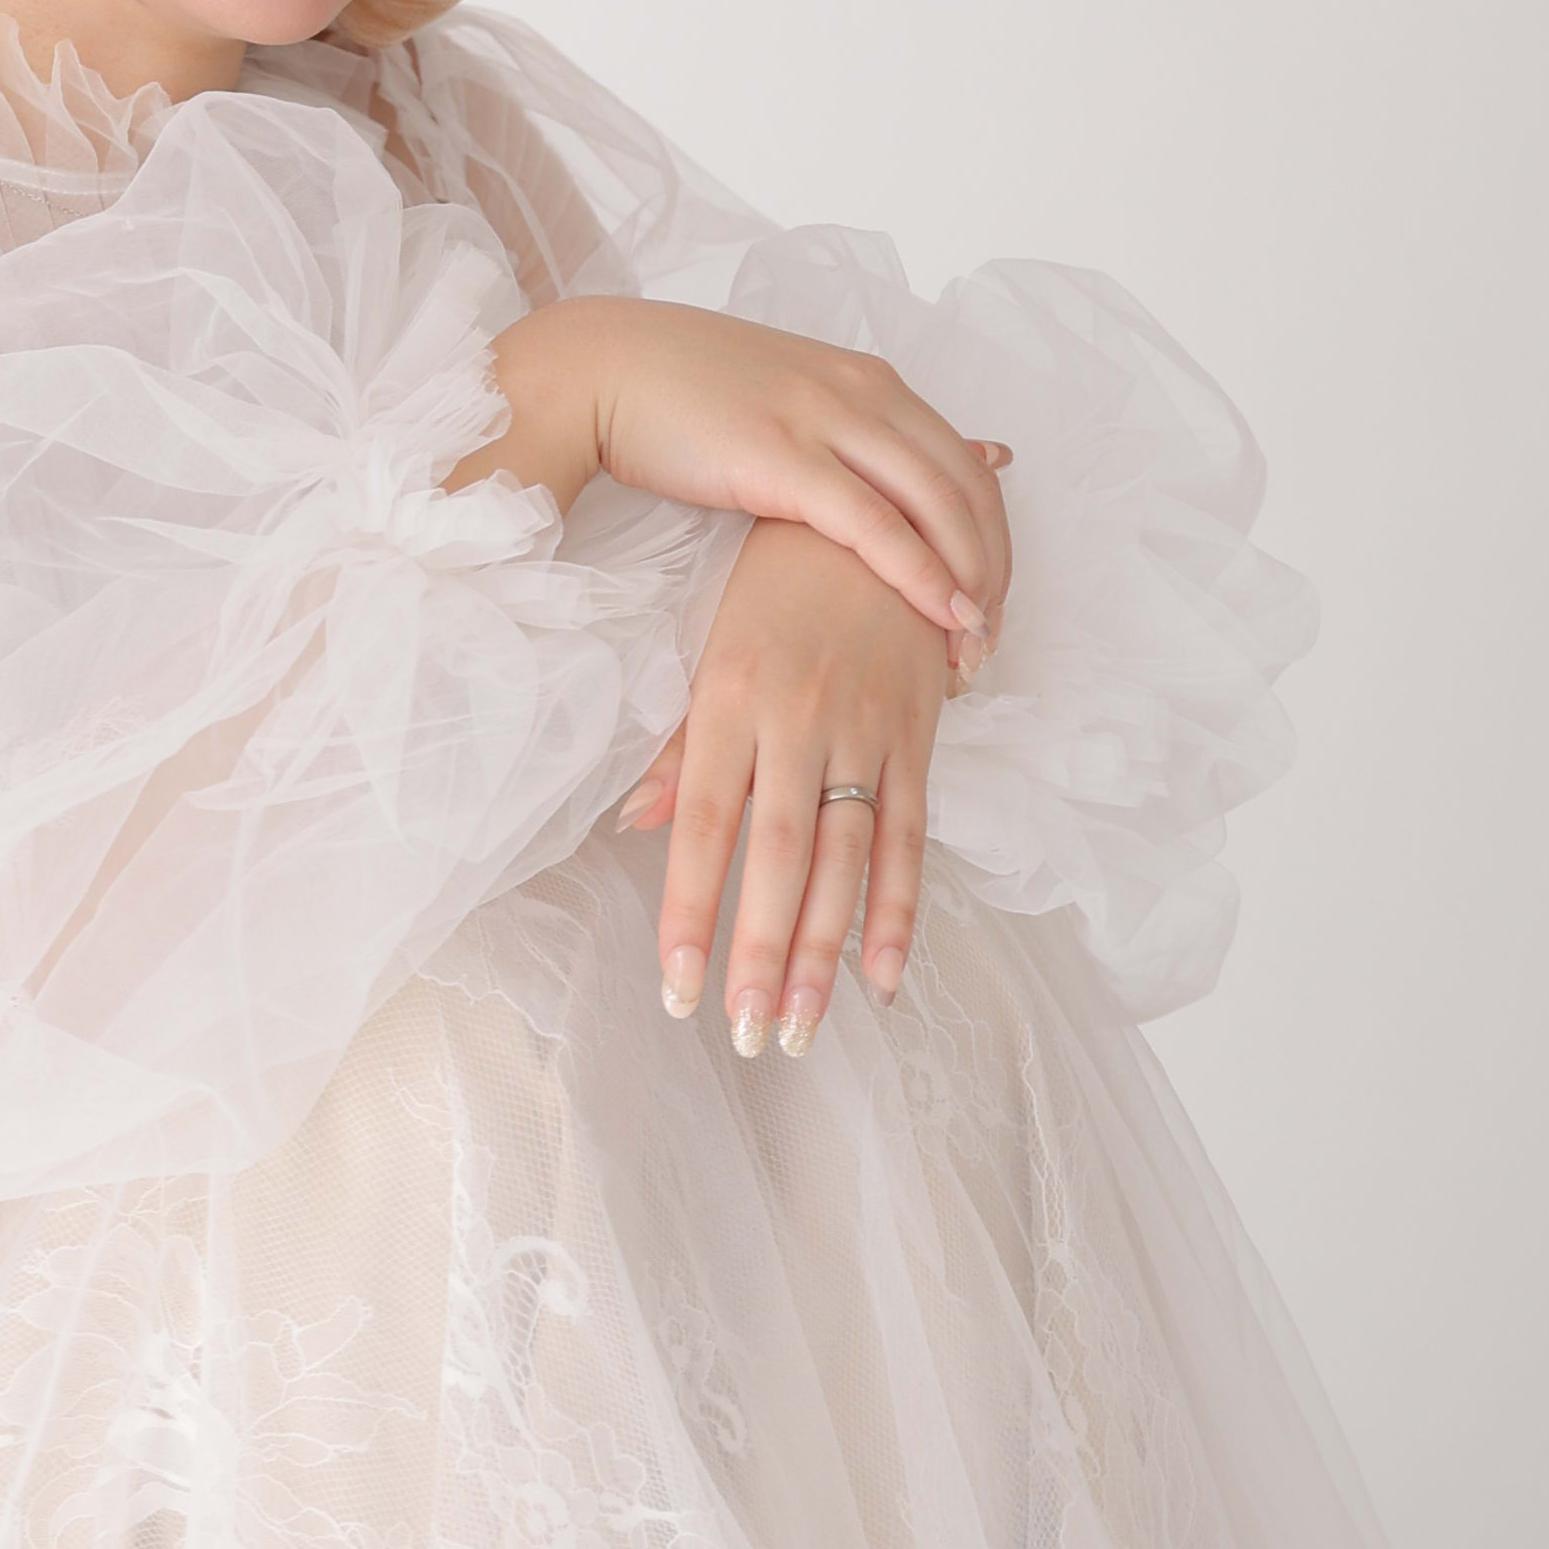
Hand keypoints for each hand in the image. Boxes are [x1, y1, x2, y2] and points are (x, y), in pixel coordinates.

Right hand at [475, 296, 1013, 666]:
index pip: (967, 463)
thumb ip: (864, 430)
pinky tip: (940, 616)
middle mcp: (862, 390)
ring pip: (940, 504)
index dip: (994, 537)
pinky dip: (921, 574)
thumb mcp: (793, 399)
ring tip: (973, 645)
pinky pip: (877, 524)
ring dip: (970, 580)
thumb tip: (960, 458)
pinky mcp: (783, 456)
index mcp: (866, 380)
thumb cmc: (683, 395)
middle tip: (990, 638)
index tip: (990, 601)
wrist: (597, 369)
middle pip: (969, 487)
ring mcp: (825, 418)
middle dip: (994, 568)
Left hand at [614, 518, 952, 1049]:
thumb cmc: (772, 588)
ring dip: (823, 952)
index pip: (704, 823)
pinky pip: (911, 835)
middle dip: (760, 952)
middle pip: (779, 854)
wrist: (870, 511)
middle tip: (744, 1036)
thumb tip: (631, 823)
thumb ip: (678, 745)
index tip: (676, 989)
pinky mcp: (917, 734)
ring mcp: (865, 728)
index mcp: (731, 696)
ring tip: (797, 1030)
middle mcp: (799, 718)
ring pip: (845, 858)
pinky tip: (884, 977)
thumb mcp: (712, 651)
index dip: (691, 909)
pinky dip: (900, 908)